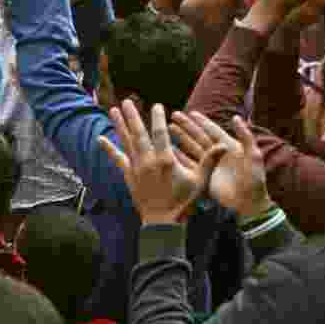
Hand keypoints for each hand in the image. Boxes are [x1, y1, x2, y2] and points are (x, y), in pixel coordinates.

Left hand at [99, 101, 224, 224]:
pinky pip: (117, 159)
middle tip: (127, 101)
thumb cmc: (184, 202)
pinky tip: (100, 138)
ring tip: (114, 110)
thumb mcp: (200, 181)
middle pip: (138, 133)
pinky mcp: (128, 176)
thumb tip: (224, 145)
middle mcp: (148, 161)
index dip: (157, 118)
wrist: (163, 222)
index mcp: (165, 160)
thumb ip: (209, 161)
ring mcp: (136, 168)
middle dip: (133, 116)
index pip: (160, 133)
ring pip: (126, 142)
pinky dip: (109, 149)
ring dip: (119, 125)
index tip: (157, 105)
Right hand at [170, 112, 273, 219]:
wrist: (249, 203)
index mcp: (229, 147)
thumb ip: (246, 137)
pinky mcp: (204, 176)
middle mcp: (218, 153)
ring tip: (169, 128)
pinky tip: (170, 149)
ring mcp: (210, 165)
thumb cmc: (254, 180)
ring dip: (181, 138)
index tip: (191, 112)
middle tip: (174, 115)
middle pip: (199, 136)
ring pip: (192, 147)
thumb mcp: (253, 156)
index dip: (202, 121)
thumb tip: (235, 117)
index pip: (213, 130)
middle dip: (187, 126)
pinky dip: (179, 156)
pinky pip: (189, 163)